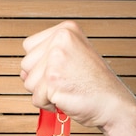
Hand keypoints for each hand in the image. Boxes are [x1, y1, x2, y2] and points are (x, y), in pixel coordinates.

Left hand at [20, 20, 135, 130]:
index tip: (60, 70)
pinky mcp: (52, 80)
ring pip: (28, 82)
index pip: (29, 46)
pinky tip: (65, 99)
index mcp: (65, 30)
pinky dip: (48, 105)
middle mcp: (60, 40)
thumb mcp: (73, 58)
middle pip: (26, 65)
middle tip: (64, 82)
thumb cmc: (94, 85)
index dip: (40, 64)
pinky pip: (36, 99)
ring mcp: (55, 59)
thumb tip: (23, 72)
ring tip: (65, 90)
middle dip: (40, 80)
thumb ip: (47, 58)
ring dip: (44, 93)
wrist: (112, 103)